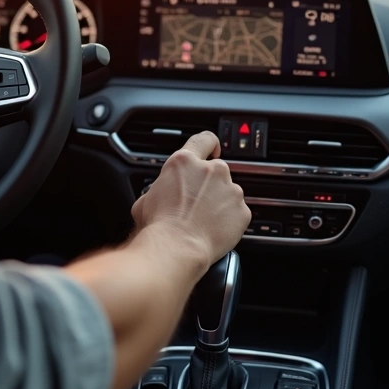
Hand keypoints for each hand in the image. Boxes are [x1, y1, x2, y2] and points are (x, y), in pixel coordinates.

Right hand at [131, 131, 250, 267]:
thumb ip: (161, 187)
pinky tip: (214, 231)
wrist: (176, 248)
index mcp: (185, 162)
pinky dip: (229, 222)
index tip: (213, 151)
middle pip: (216, 172)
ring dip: (220, 204)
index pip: (204, 140)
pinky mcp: (242, 211)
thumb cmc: (158, 226)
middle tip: (197, 205)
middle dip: (209, 186)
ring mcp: (231, 190)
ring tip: (204, 222)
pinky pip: (237, 214)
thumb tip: (160, 194)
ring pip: (228, 193)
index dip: (210, 145)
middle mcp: (212, 171)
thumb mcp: (146, 198)